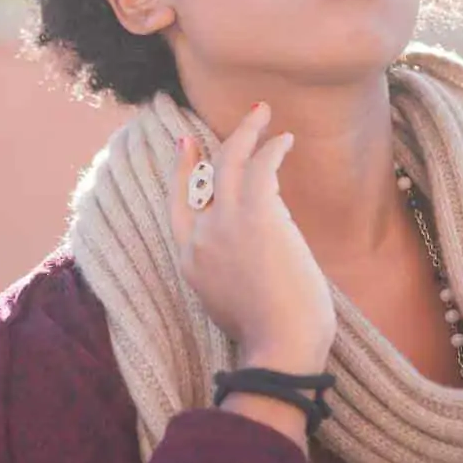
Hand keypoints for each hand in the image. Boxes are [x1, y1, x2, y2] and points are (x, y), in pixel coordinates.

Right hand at [169, 102, 335, 375]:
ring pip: (229, 160)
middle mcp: (200, 237)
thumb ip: (231, 266)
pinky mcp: (255, 215)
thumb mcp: (235, 298)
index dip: (180, 170)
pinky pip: (260, 166)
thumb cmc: (272, 335)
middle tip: (247, 118)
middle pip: (204, 174)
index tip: (186, 142)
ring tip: (265, 113)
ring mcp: (224, 224)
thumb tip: (254, 243)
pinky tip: (285, 140)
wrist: (280, 349)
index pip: (177, 204)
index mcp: (190, 260)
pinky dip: (272, 148)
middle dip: (222, 140)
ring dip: (248, 131)